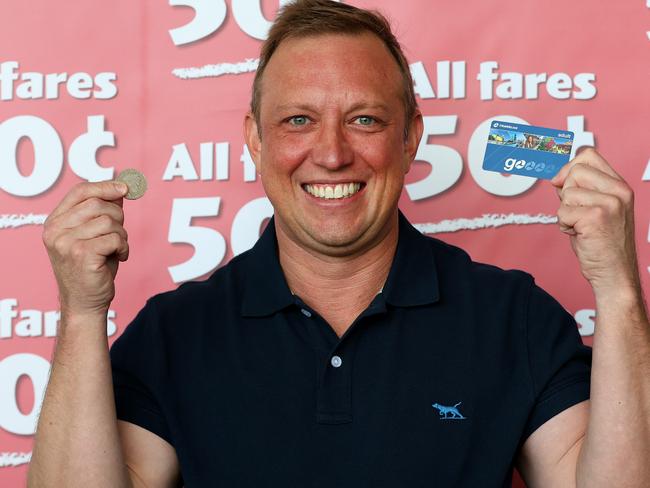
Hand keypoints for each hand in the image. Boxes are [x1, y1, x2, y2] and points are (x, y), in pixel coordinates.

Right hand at [42, 181, 128, 317]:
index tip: (124, 188)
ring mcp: (66, 243)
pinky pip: (114, 238)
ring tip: (117, 249)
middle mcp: (55, 231)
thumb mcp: (94, 235)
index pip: (80, 192)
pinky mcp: (82, 254)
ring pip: (109, 221)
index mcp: (54, 223)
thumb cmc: (92, 268)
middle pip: (97, 204)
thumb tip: (119, 189)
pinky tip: (119, 257)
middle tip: (119, 234)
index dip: (104, 187)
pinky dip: (123, 247)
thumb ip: (102, 212)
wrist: (85, 302)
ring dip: (122, 235)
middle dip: (118, 217)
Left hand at [551, 148, 638, 295]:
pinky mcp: (596, 216)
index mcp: (619, 186)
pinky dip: (564, 225)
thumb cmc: (601, 243)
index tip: (561, 183)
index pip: (588, 156)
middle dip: (566, 193)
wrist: (614, 273)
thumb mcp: (596, 209)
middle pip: (575, 171)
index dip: (568, 167)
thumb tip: (557, 176)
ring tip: (580, 226)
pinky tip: (579, 234)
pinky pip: (562, 212)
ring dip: (565, 212)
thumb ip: (581, 190)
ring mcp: (610, 203)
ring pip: (567, 193)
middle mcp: (619, 191)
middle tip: (576, 213)